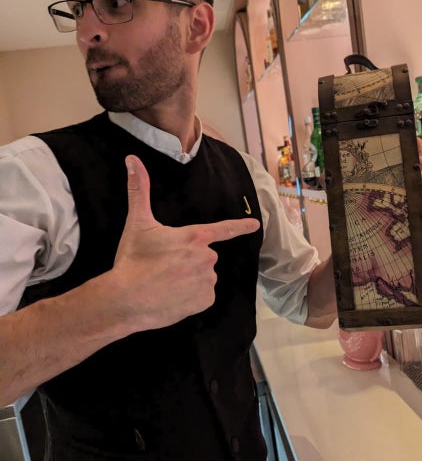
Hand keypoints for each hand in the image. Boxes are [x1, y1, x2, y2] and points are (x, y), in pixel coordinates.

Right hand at [113, 155, 259, 330]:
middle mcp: (206, 257)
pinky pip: (202, 297)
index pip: (224, 229)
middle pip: (204, 256)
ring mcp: (207, 280)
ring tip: (165, 282)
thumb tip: (132, 159)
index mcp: (194, 237)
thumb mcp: (137, 223)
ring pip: (203, 277)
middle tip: (164, 266)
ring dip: (190, 279)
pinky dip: (190, 298)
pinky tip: (172, 297)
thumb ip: (138, 189)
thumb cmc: (133, 259)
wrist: (126, 299)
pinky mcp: (204, 301)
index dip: (240, 226)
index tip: (256, 225)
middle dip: (188, 260)